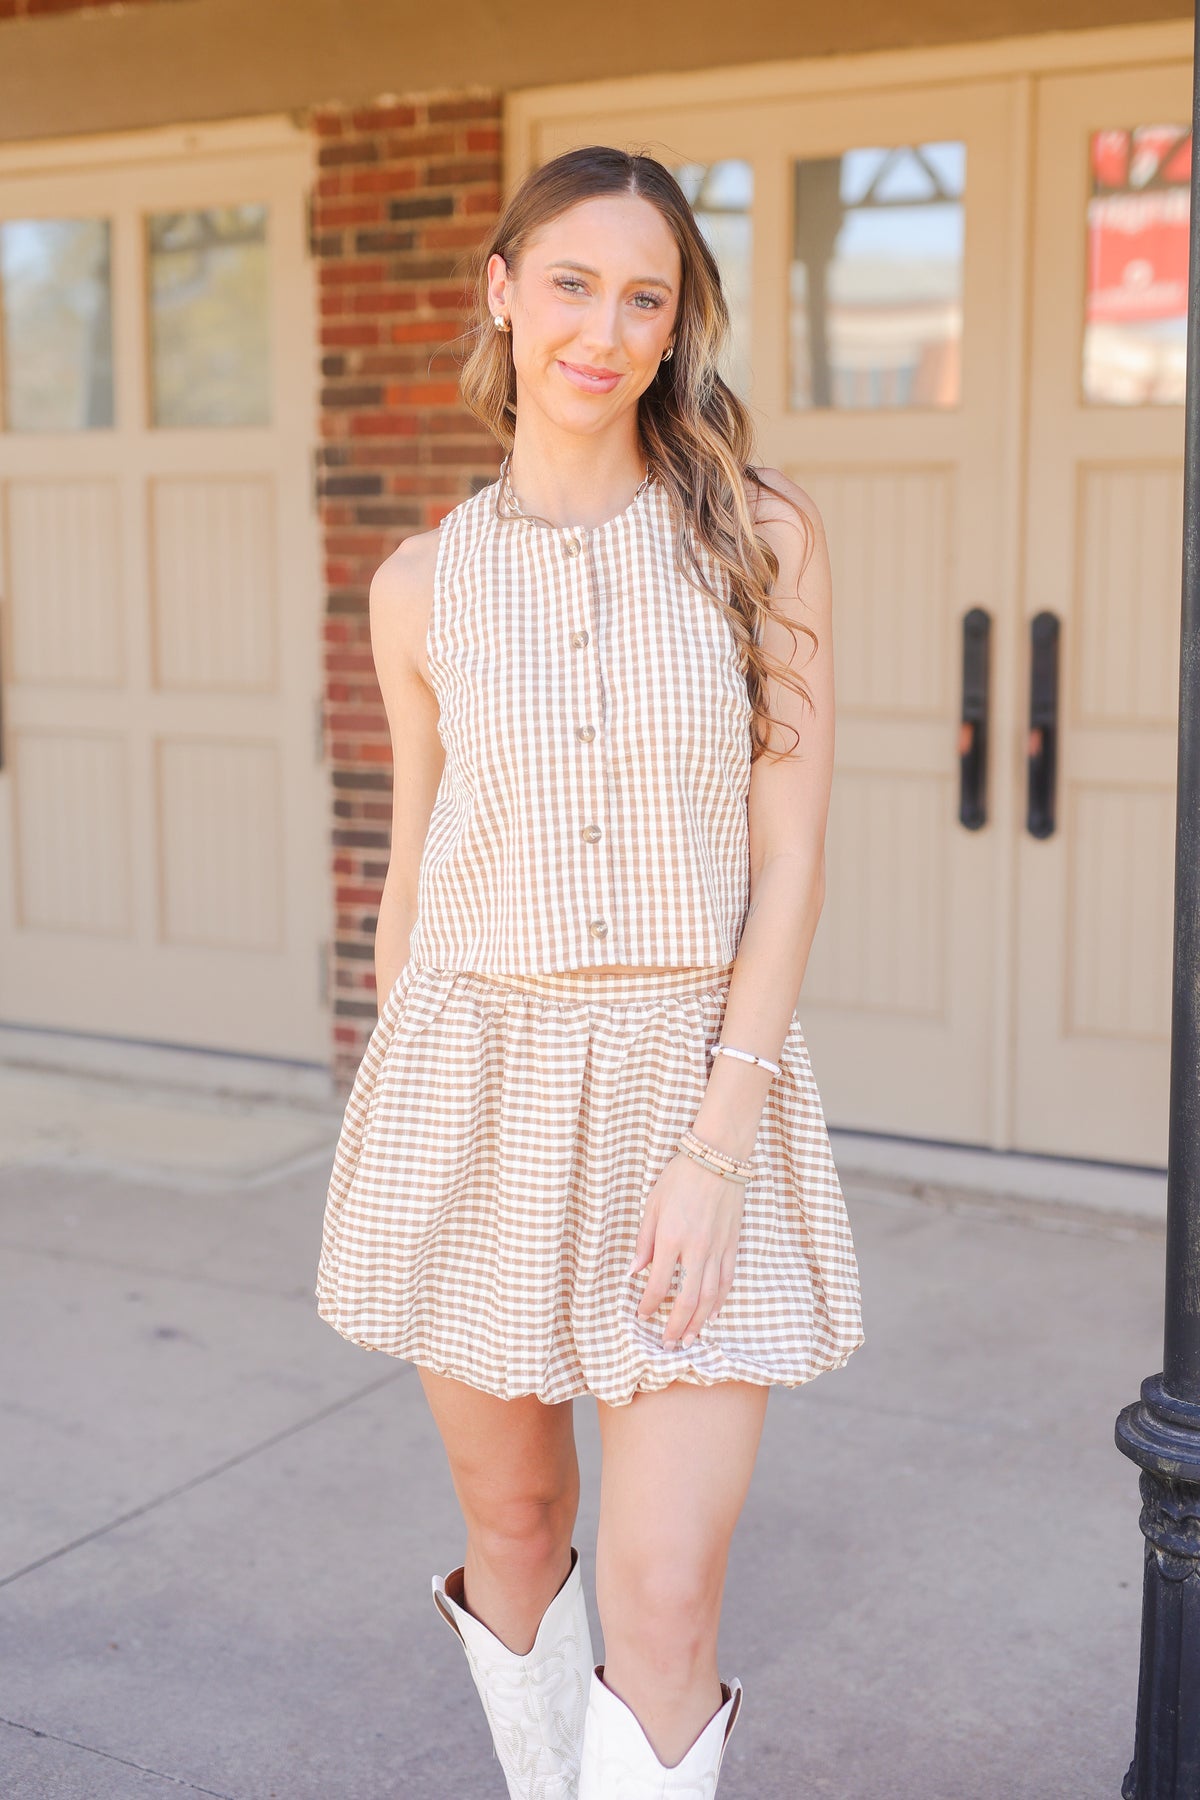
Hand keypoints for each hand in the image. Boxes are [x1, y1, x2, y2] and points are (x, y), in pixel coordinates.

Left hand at [628, 1150, 744, 1347]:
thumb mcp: (652, 1204)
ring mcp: (718, 1249)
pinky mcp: (732, 1245)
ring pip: (710, 1296)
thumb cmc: (680, 1178)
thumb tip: (634, 1272)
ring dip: (698, 1322)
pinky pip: (726, 1280)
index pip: (658, 1284)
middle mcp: (696, 1249)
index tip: (642, 1316)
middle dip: (675, 1325)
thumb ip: (644, 1242)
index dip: (649, 1305)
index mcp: (671, 1238)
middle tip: (668, 1345)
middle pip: (687, 1299)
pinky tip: (711, 1315)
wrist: (718, 1158)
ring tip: (688, 1339)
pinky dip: (719, 1301)